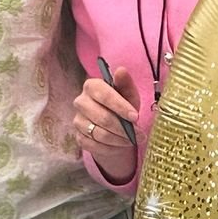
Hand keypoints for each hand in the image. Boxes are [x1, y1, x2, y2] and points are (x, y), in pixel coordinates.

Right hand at [74, 65, 140, 181]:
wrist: (113, 127)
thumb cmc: (122, 106)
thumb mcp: (128, 94)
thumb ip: (125, 83)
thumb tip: (121, 70)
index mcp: (91, 86)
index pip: (104, 94)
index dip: (120, 106)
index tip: (136, 117)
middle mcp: (81, 102)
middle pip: (102, 117)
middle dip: (124, 128)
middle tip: (140, 134)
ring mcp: (78, 121)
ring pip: (100, 134)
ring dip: (120, 139)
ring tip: (133, 140)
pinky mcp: (79, 138)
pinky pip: (96, 146)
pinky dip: (112, 148)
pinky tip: (121, 145)